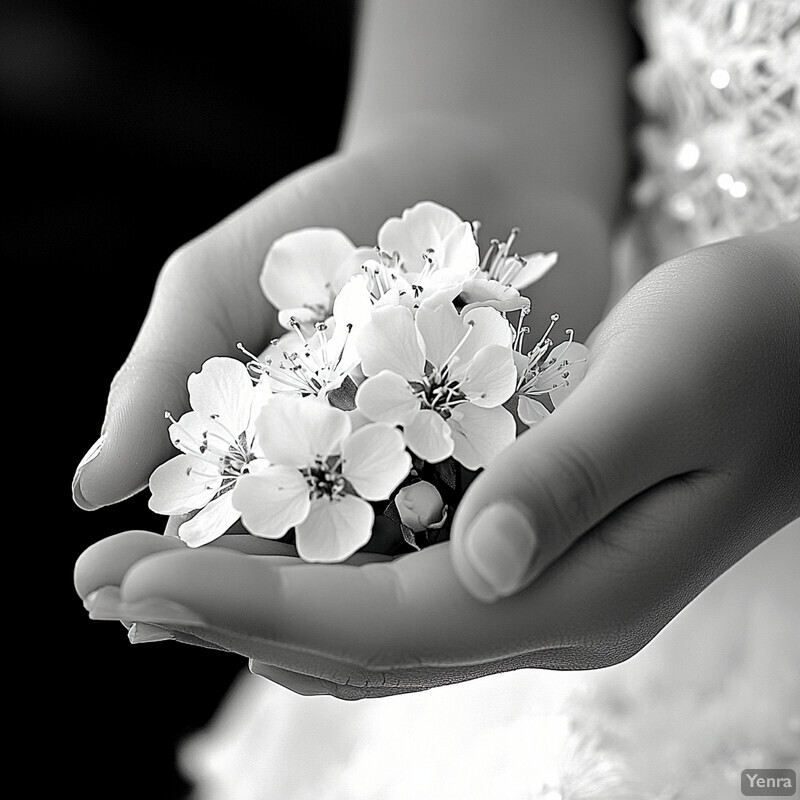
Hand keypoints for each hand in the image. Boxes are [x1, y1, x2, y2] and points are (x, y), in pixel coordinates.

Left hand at [74, 223, 798, 698]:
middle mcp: (548, 611)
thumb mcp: (664, 387)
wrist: (798, 343)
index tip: (141, 576)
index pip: (384, 622)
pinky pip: (398, 585)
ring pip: (369, 624)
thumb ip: (571, 476)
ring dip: (255, 603)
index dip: (252, 605)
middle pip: (358, 640)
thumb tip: (480, 562)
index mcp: (578, 591)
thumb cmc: (748, 347)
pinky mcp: (530, 548)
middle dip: (223, 614)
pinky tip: (259, 553)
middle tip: (100, 588)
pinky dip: (315, 576)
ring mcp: (539, 588)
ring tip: (152, 581)